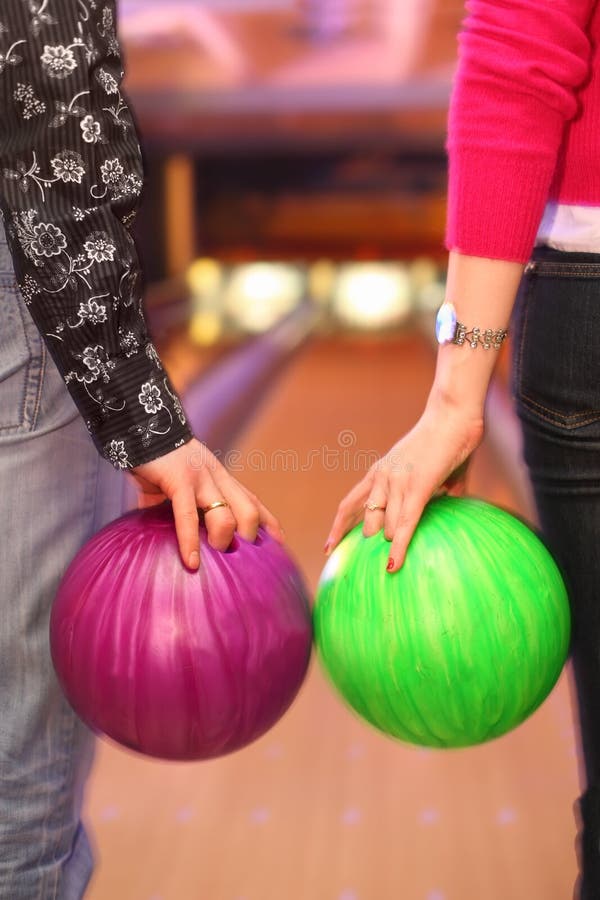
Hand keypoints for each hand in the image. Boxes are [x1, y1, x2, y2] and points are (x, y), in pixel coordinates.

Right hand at [129, 438, 283, 568]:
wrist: (138, 424)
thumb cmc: (154, 458)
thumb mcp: (171, 483)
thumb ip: (168, 505)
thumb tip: (153, 529)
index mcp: (219, 478)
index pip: (253, 501)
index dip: (268, 523)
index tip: (279, 544)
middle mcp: (217, 477)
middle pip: (249, 511)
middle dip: (250, 538)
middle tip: (240, 560)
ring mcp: (201, 478)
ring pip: (227, 515)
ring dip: (224, 541)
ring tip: (214, 558)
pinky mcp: (180, 480)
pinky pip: (189, 516)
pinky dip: (190, 541)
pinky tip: (191, 562)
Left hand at [325, 399, 483, 571]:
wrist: (453, 416)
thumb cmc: (447, 440)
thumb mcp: (429, 467)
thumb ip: (436, 486)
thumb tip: (452, 499)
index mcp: (379, 472)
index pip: (349, 504)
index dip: (338, 528)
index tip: (329, 549)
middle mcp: (381, 478)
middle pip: (367, 521)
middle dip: (371, 541)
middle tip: (375, 560)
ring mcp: (397, 482)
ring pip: (384, 526)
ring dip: (391, 543)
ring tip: (394, 563)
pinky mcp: (417, 487)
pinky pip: (404, 525)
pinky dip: (398, 548)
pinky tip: (394, 566)